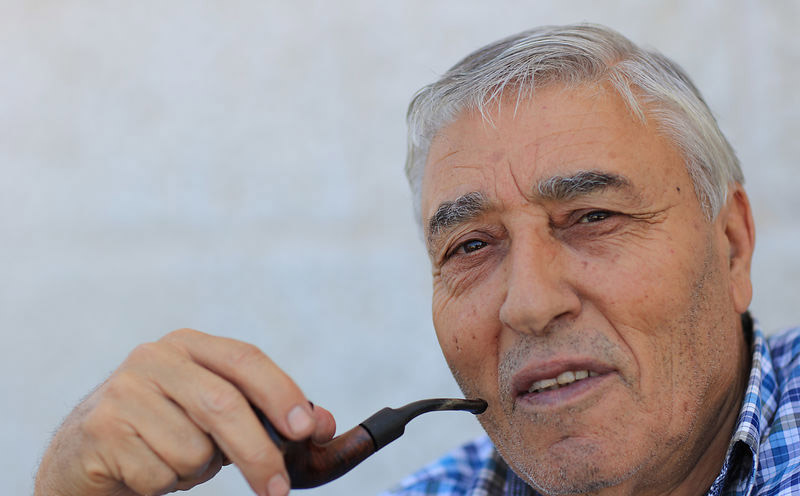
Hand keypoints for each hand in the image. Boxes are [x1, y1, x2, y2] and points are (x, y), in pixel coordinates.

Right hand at [34, 328, 335, 495]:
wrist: (83, 455)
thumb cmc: (165, 432)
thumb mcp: (217, 419)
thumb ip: (267, 417)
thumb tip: (324, 425)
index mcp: (190, 345)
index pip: (245, 359)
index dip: (280, 392)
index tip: (306, 430)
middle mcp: (155, 357)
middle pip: (224, 404)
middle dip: (258, 453)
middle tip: (278, 490)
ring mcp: (125, 390)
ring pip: (193, 447)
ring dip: (196, 471)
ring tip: (173, 461)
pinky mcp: (103, 428)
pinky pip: (160, 473)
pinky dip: (164, 483)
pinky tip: (144, 468)